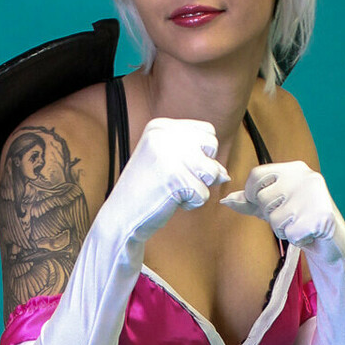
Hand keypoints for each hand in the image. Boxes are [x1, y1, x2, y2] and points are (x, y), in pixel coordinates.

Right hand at [113, 117, 230, 241]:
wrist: (121, 217)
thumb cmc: (145, 192)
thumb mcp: (167, 164)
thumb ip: (195, 159)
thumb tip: (224, 173)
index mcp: (160, 127)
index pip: (206, 130)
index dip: (202, 153)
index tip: (181, 167)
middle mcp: (164, 135)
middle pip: (212, 145)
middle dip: (204, 168)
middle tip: (181, 181)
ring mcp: (169, 156)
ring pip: (212, 170)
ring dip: (199, 187)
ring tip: (177, 191)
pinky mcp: (175, 178)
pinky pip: (204, 193)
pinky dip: (192, 203)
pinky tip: (171, 201)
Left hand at [221, 160, 337, 249]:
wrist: (333, 240)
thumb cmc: (301, 219)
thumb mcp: (274, 206)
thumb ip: (251, 202)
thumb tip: (225, 200)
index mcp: (294, 169)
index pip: (257, 174)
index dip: (251, 193)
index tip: (259, 204)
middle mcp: (305, 177)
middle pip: (263, 198)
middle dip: (271, 215)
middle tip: (290, 217)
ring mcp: (313, 196)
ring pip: (275, 219)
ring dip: (284, 230)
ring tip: (299, 225)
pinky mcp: (320, 217)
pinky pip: (290, 234)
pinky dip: (297, 239)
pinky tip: (308, 233)